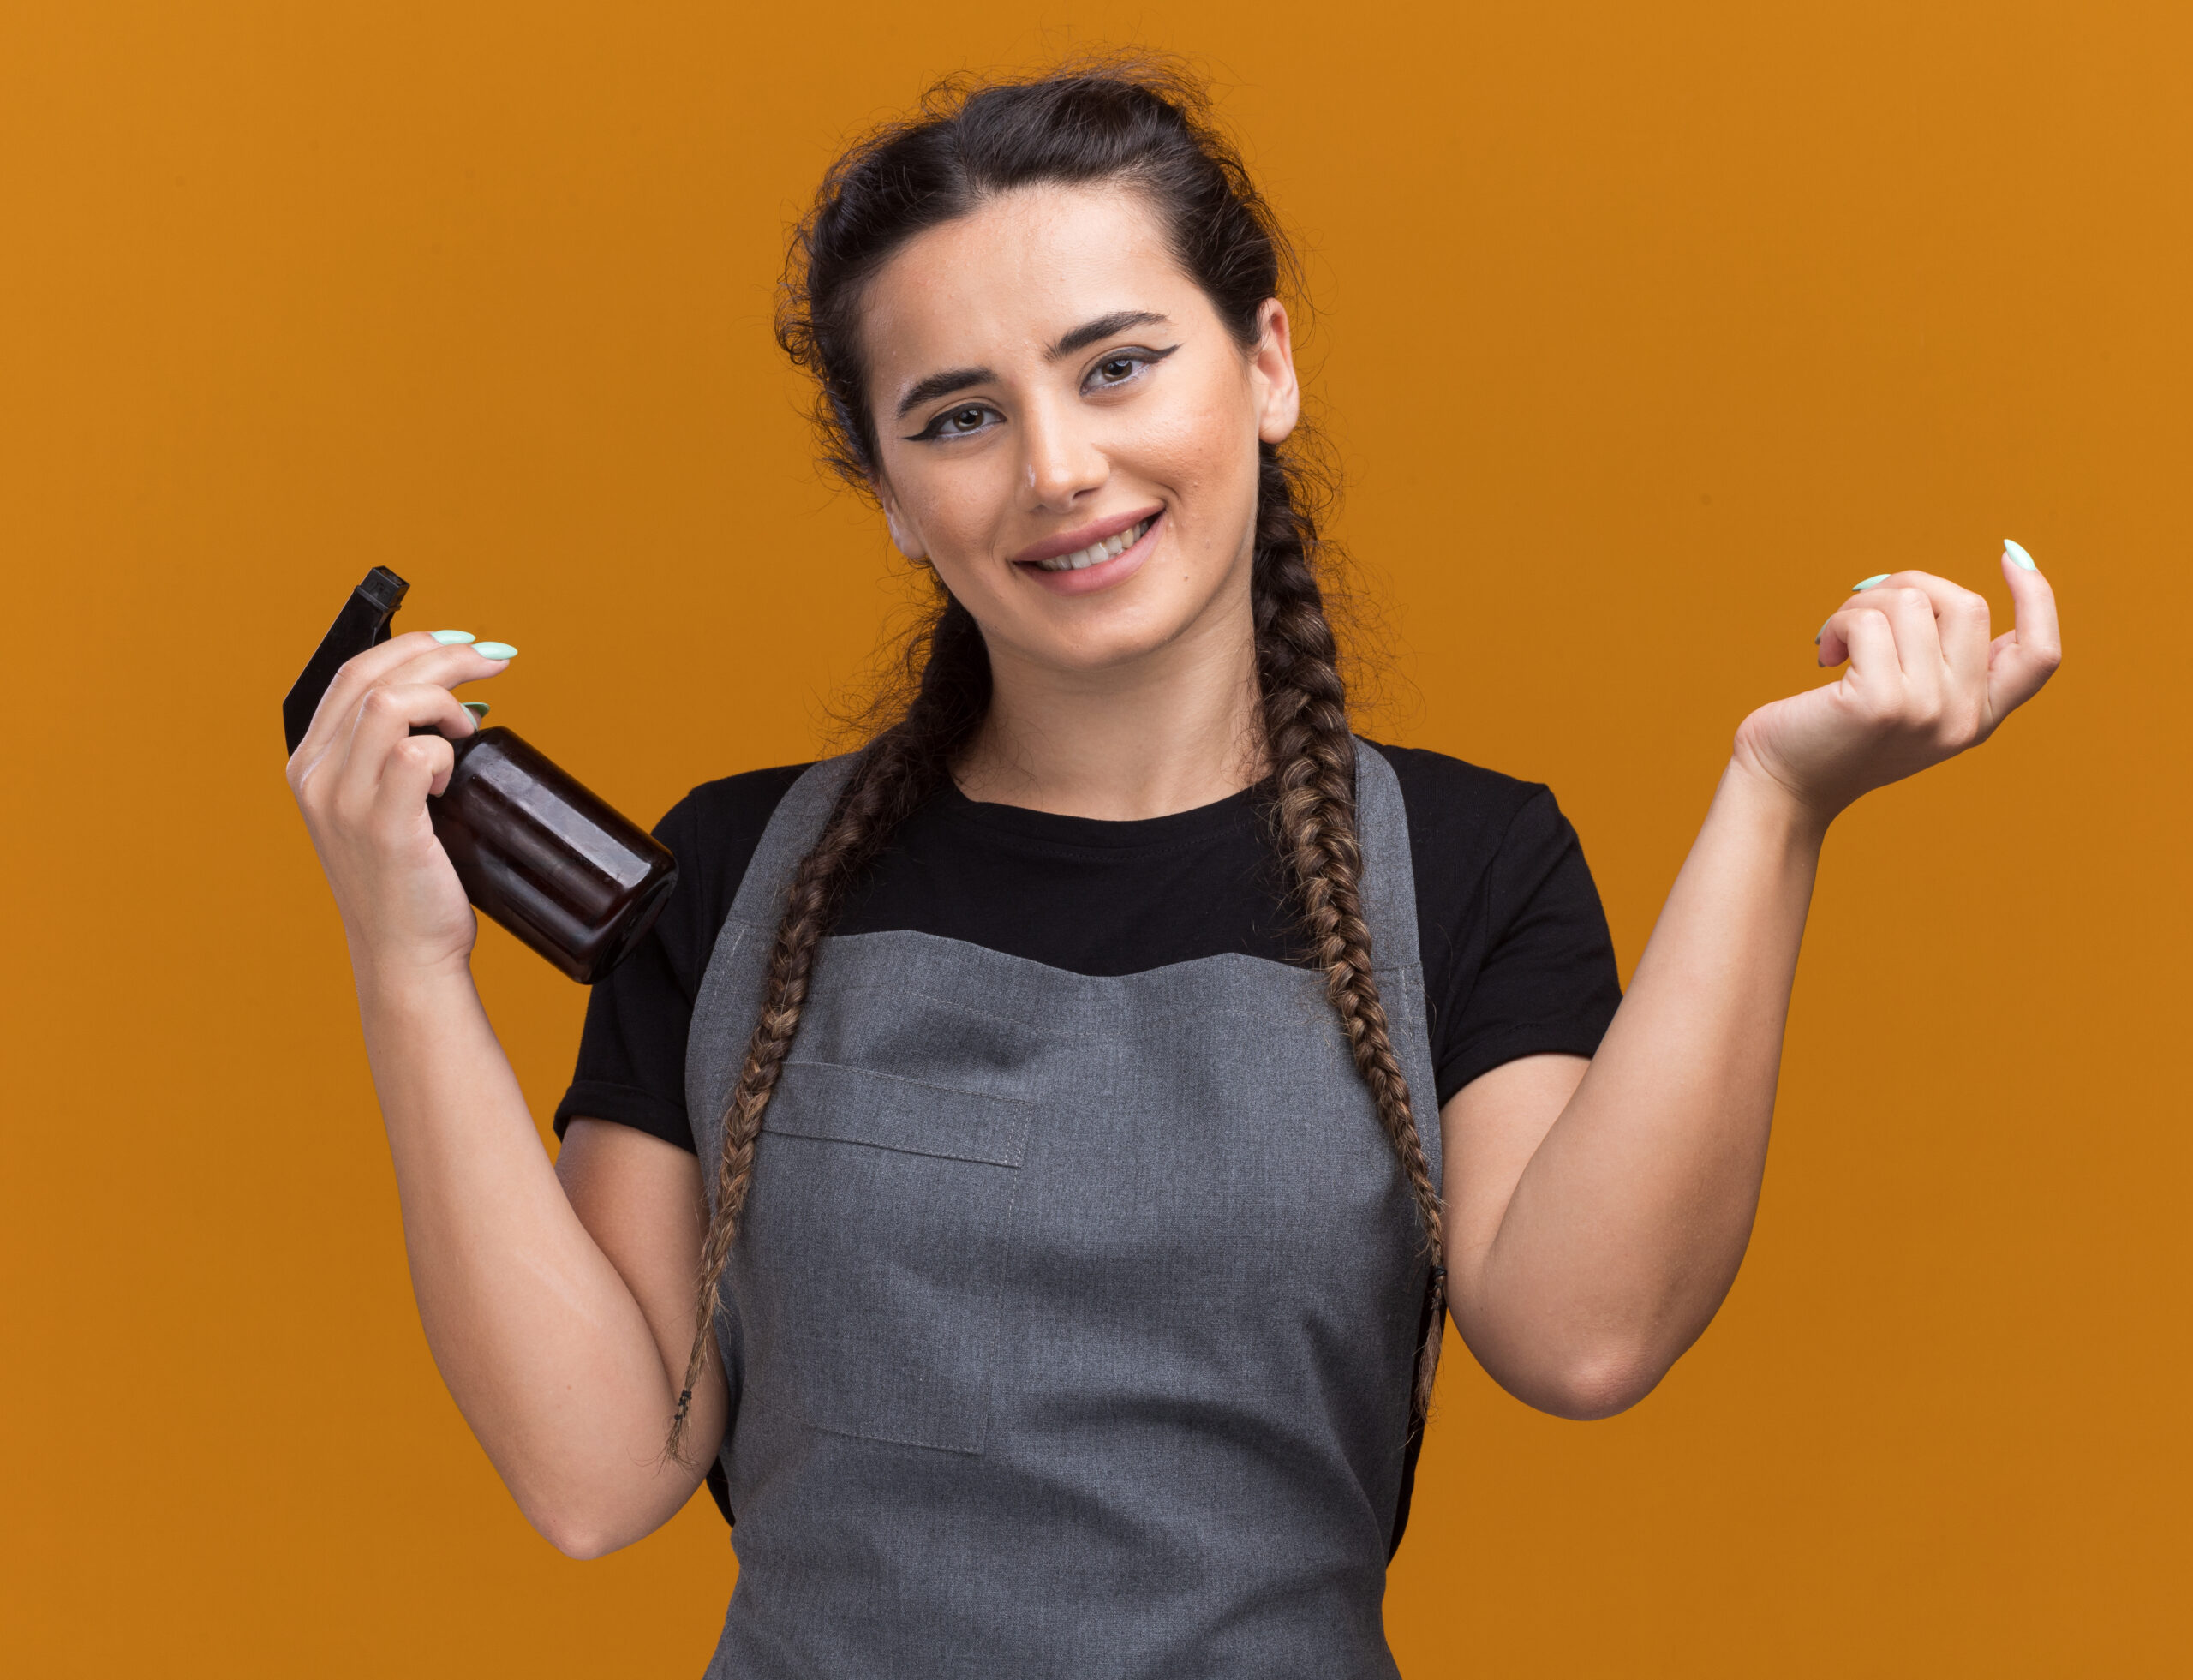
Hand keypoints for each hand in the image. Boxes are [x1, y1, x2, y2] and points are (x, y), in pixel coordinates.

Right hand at [286, 630, 515, 979]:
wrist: (405, 955)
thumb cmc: (407, 881)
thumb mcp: (380, 808)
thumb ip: (392, 755)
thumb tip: (455, 703)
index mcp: (309, 765)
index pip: (352, 673)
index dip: (411, 645)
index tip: (463, 644)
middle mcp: (315, 777)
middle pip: (374, 676)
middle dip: (443, 655)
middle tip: (494, 660)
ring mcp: (345, 802)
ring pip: (391, 702)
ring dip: (445, 700)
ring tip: (472, 729)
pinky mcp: (385, 827)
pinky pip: (417, 754)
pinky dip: (447, 753)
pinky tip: (456, 779)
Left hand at [1732, 544, 2061, 826]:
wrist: (1786, 785)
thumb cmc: (1839, 731)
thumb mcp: (1911, 702)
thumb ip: (1945, 662)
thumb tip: (1944, 593)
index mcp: (1981, 718)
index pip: (2040, 655)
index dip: (2037, 598)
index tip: (2009, 556)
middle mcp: (1963, 718)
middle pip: (1968, 606)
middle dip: (1909, 587)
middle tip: (1862, 613)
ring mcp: (1926, 711)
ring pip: (1913, 602)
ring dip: (1862, 604)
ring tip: (1838, 640)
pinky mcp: (1879, 703)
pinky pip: (1869, 621)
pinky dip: (1840, 622)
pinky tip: (1826, 654)